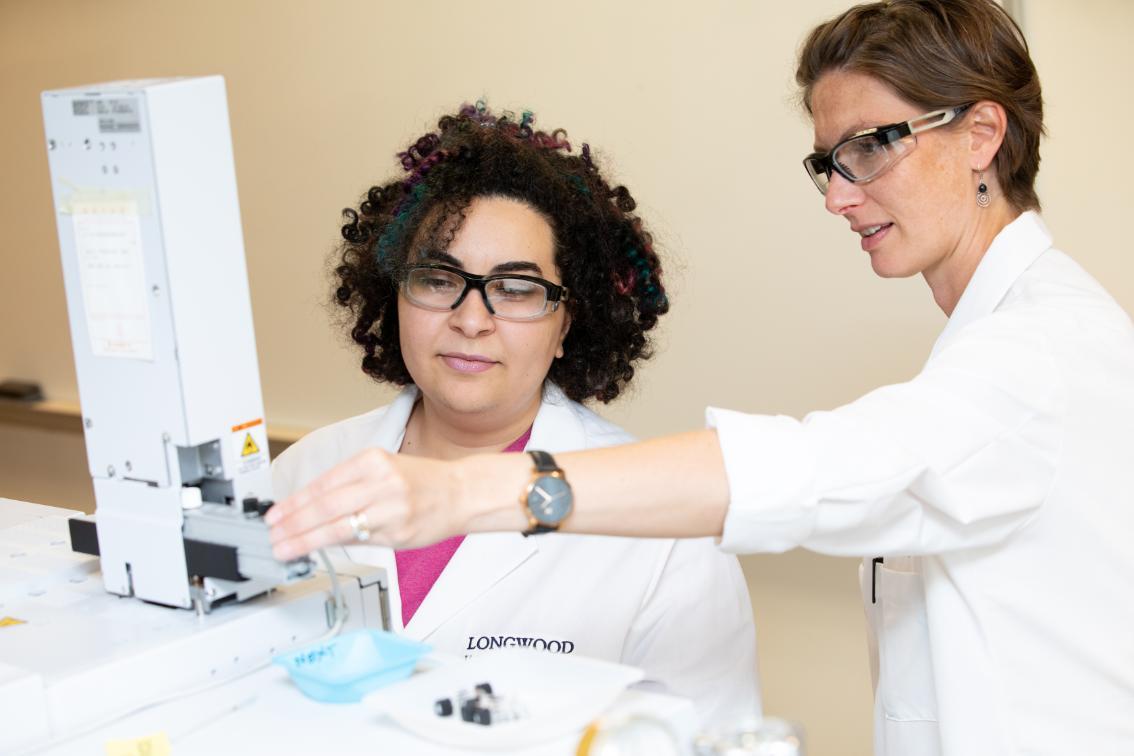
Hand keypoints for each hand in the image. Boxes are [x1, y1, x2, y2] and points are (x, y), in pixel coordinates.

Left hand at [265, 448, 463, 559]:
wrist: (463, 493)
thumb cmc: (423, 482)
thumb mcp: (386, 468)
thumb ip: (351, 485)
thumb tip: (311, 508)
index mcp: (375, 460)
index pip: (324, 484)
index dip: (295, 502)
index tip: (275, 515)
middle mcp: (382, 483)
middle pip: (327, 506)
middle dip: (294, 523)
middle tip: (272, 534)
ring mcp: (391, 510)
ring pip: (339, 527)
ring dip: (307, 540)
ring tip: (285, 548)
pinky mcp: (399, 534)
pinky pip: (360, 541)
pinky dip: (336, 546)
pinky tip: (318, 549)